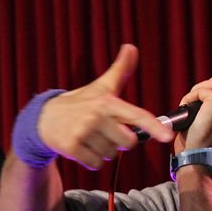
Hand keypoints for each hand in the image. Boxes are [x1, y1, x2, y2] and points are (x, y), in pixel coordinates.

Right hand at [37, 44, 174, 168]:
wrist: (43, 118)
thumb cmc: (80, 102)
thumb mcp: (101, 86)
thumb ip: (120, 70)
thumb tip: (131, 47)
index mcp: (107, 102)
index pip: (136, 115)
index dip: (154, 126)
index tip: (168, 136)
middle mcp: (96, 116)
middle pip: (129, 142)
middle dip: (121, 141)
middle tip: (105, 131)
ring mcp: (83, 131)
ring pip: (112, 155)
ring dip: (104, 151)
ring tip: (91, 137)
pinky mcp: (71, 147)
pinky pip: (96, 164)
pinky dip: (92, 161)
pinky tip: (82, 147)